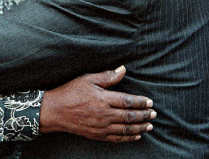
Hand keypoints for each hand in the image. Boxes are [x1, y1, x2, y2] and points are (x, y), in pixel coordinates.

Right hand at [40, 66, 155, 141]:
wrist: (54, 111)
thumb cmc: (70, 92)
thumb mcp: (87, 79)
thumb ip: (107, 76)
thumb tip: (123, 69)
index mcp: (103, 99)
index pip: (127, 101)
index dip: (141, 102)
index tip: (150, 102)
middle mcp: (104, 115)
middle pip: (129, 116)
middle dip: (144, 115)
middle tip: (154, 114)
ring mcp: (101, 127)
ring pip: (126, 129)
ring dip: (140, 127)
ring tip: (149, 125)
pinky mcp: (97, 135)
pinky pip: (117, 138)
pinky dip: (129, 137)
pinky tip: (136, 135)